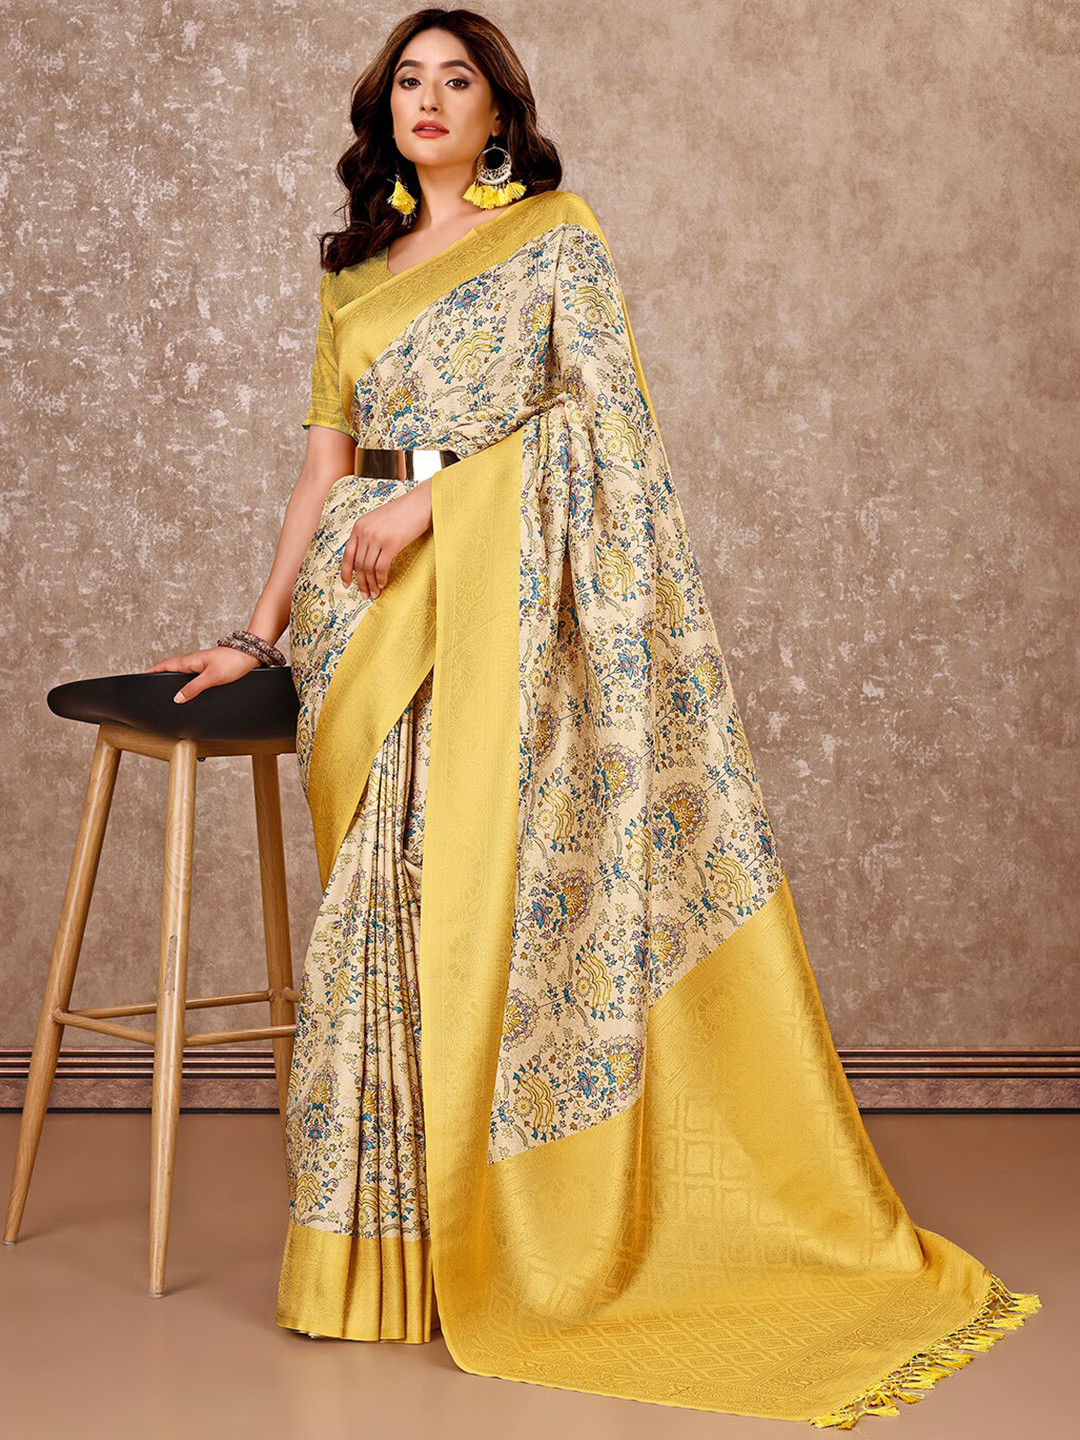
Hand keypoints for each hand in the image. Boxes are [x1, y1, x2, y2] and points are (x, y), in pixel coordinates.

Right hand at [144, 645, 259, 703]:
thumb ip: (193, 688)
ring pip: (183, 671)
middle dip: (159, 674)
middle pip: (172, 668)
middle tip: (150, 684)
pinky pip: (193, 674)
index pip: (165, 665)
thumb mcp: (212, 677)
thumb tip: (177, 698)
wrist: (252, 654)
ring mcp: (202, 664)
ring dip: (173, 677)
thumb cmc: (234, 662)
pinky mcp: (211, 667)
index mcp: (190, 661)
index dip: (152, 670)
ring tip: (166, 687)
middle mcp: (194, 661)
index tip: (141, 676)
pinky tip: (189, 687)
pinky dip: (186, 680)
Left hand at [341, 479, 432, 598]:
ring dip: (371, 584)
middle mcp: (365, 532)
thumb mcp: (379, 521)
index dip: (346, 572)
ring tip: (375, 593)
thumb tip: (367, 559)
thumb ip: (370, 536)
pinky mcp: (391, 543)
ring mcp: (377, 537)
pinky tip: (383, 584)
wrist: (420, 503)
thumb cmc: (404, 513)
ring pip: (368, 568)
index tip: (346, 584)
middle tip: (365, 594)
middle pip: (358, 564)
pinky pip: (381, 567)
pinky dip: (380, 579)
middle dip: (361, 582)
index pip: (348, 554)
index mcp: (359, 526)